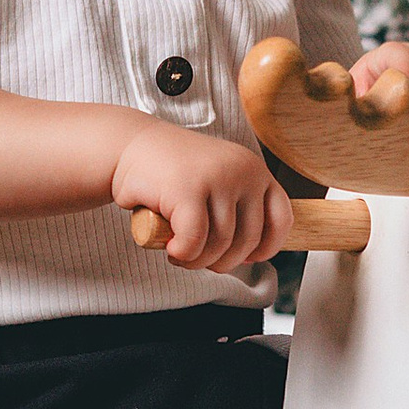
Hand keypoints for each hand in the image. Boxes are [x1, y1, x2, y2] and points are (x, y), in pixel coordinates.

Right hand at [112, 122, 293, 270]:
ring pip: (221, 244)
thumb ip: (237, 210)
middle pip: (248, 240)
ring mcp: (217, 178)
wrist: (128, 147)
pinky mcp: (188, 189)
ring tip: (180, 253)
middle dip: (222, 262)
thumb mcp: (216, 185)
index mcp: (255, 170)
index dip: (266, 247)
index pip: (281, 219)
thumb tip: (252, 254)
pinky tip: (170, 249)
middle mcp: (243, 170)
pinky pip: (195, 241)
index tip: (245, 258)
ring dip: (197, 261)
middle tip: (196, 258)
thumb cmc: (171, 174)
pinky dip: (183, 254)